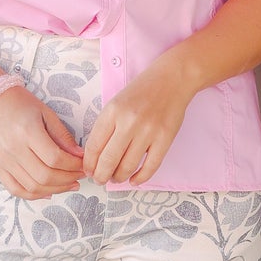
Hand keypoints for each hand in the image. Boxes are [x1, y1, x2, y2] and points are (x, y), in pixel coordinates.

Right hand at [0, 83, 85, 198]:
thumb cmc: (20, 105)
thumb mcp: (46, 113)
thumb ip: (62, 136)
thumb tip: (79, 156)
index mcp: (27, 132)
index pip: (55, 158)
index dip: (74, 165)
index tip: (83, 164)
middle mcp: (13, 149)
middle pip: (45, 176)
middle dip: (68, 179)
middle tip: (80, 175)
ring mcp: (3, 161)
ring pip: (33, 187)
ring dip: (56, 189)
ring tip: (69, 184)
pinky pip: (17, 190)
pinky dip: (35, 195)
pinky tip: (49, 191)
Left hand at [83, 55, 191, 185]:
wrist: (172, 79)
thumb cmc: (142, 91)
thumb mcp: (116, 103)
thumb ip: (106, 126)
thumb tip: (95, 155)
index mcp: (112, 111)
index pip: (94, 146)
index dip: (89, 163)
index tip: (89, 170)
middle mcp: (129, 122)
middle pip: (108, 160)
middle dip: (101, 175)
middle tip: (100, 179)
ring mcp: (148, 131)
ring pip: (128, 166)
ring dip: (118, 177)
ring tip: (116, 178)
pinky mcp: (165, 139)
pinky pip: (150, 166)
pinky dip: (140, 178)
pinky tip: (133, 180)